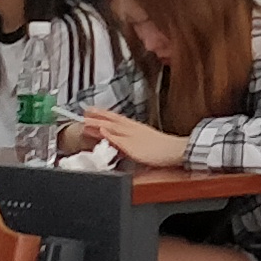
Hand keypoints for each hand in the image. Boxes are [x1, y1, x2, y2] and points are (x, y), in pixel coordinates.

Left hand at [72, 107, 190, 168]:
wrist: (177, 151)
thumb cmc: (165, 149)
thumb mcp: (147, 142)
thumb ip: (134, 142)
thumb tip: (123, 144)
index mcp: (137, 128)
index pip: (117, 118)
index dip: (104, 114)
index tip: (93, 110)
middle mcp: (134, 130)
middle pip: (113, 119)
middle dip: (98, 115)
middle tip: (84, 111)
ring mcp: (133, 137)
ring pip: (113, 127)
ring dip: (98, 122)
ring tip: (86, 120)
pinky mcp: (133, 147)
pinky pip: (119, 139)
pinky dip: (109, 134)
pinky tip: (101, 130)